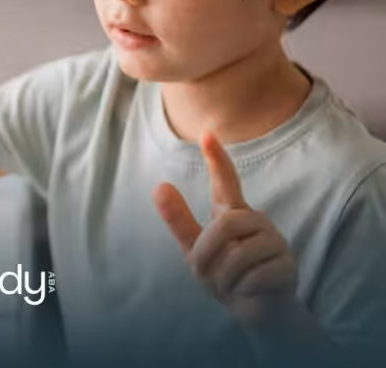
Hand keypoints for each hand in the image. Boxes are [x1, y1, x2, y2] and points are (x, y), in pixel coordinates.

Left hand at [153, 127, 297, 326]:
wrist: (256, 312)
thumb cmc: (226, 276)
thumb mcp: (196, 250)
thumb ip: (179, 220)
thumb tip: (158, 186)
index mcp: (233, 214)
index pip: (225, 182)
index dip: (217, 159)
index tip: (207, 133)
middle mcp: (256, 221)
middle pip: (224, 225)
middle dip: (207, 253)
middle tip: (207, 273)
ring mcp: (275, 242)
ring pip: (238, 255)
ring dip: (225, 278)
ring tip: (232, 284)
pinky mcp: (287, 265)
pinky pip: (254, 276)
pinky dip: (242, 291)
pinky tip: (250, 292)